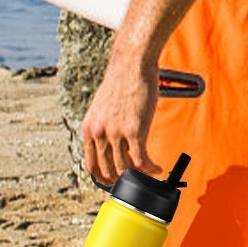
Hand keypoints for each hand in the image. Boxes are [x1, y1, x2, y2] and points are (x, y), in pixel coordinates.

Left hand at [80, 50, 162, 187]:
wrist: (132, 63)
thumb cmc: (122, 81)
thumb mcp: (103, 107)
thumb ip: (104, 126)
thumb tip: (114, 144)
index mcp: (89, 128)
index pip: (91, 165)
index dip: (103, 179)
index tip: (115, 183)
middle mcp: (98, 133)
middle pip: (108, 171)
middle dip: (123, 180)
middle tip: (136, 182)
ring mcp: (115, 133)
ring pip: (125, 169)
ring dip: (139, 177)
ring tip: (150, 174)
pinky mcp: (134, 130)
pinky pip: (142, 161)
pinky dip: (151, 170)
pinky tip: (158, 169)